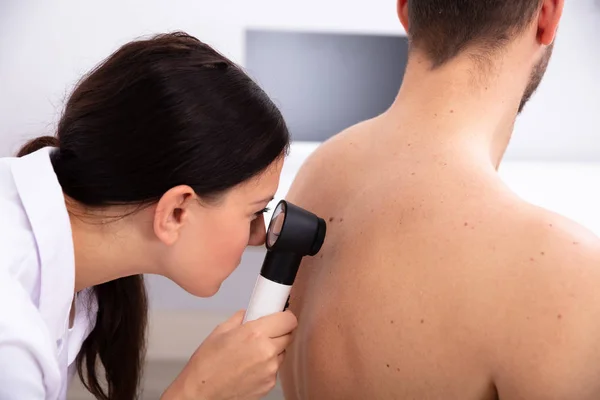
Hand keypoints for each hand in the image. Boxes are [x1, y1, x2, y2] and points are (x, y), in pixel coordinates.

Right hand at [162, 309, 297, 399]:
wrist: (200, 393)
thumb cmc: (206, 364)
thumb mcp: (221, 331)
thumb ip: (241, 318)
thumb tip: (251, 312)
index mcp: (255, 334)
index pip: (289, 320)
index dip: (285, 317)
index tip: (280, 316)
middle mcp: (266, 351)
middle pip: (288, 335)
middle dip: (279, 332)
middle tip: (264, 333)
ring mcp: (270, 370)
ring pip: (282, 352)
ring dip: (273, 349)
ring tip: (252, 353)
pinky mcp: (269, 384)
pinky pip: (275, 368)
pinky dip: (267, 365)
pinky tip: (249, 367)